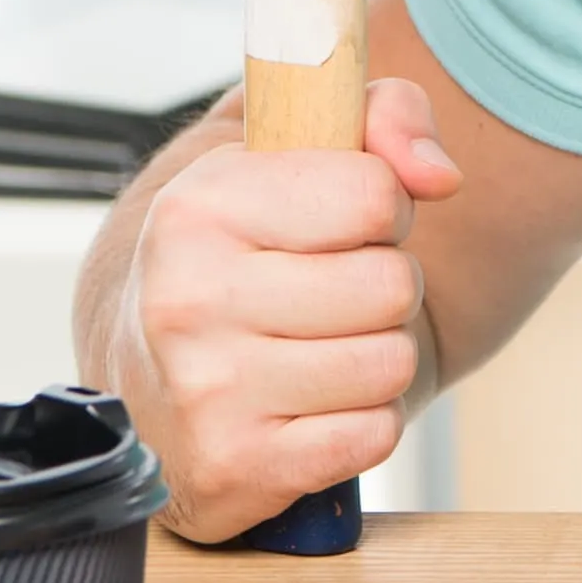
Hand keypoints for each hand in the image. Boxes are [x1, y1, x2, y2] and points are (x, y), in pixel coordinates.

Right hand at [110, 78, 463, 544]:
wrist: (141, 371)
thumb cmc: (235, 251)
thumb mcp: (289, 152)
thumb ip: (384, 116)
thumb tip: (441, 174)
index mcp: (198, 206)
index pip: (374, 194)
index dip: (381, 207)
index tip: (342, 222)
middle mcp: (189, 298)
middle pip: (391, 286)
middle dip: (382, 288)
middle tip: (331, 292)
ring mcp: (206, 390)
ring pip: (390, 365)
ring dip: (375, 356)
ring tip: (318, 345)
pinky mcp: (234, 466)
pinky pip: (373, 436)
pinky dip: (360, 423)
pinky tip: (308, 404)